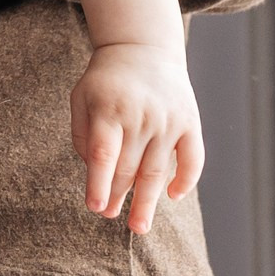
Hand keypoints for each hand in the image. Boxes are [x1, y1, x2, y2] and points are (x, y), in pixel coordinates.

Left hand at [69, 42, 203, 233]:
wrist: (142, 49)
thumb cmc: (105, 82)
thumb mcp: (82, 98)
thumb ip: (83, 136)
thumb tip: (95, 175)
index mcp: (108, 109)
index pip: (103, 154)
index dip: (98, 183)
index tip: (94, 207)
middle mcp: (140, 115)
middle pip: (129, 167)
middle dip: (118, 195)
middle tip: (109, 216)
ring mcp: (168, 120)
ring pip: (157, 170)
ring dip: (147, 201)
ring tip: (138, 226)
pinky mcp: (189, 122)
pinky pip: (192, 159)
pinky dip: (186, 180)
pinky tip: (173, 197)